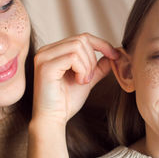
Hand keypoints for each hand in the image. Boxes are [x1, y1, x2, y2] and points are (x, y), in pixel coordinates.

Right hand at [26, 33, 117, 157]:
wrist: (53, 119)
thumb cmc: (66, 102)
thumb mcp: (87, 79)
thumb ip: (98, 67)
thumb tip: (114, 54)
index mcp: (54, 51)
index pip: (81, 37)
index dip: (101, 44)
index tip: (114, 55)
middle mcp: (46, 51)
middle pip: (81, 39)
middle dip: (92, 59)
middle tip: (89, 78)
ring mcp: (43, 57)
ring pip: (78, 46)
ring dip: (87, 66)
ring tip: (83, 81)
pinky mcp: (45, 66)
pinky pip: (72, 57)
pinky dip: (82, 70)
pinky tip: (79, 82)